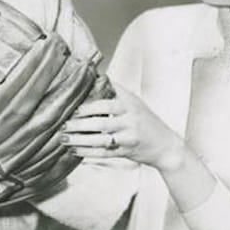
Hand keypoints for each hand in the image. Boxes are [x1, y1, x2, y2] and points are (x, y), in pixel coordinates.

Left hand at [61, 84, 186, 173]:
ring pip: (100, 139)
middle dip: (80, 124)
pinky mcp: (126, 152)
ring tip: (64, 139)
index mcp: (131, 104)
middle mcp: (130, 120)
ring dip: (80, 140)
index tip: (74, 108)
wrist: (166, 145)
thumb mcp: (135, 102)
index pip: (107, 103)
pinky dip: (87, 153)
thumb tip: (94, 76)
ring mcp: (129, 137)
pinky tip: (75, 150)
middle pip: (101, 122)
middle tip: (64, 125)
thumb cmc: (147, 121)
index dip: (89, 106)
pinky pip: (103, 153)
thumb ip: (116, 91)